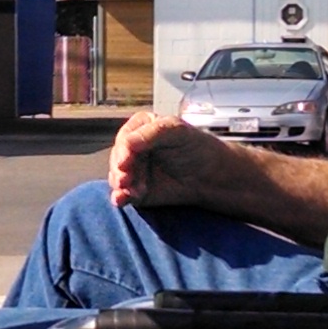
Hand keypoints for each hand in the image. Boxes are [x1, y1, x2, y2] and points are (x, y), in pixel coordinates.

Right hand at [105, 111, 237, 214]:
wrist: (210, 176)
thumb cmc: (196, 148)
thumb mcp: (177, 131)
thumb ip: (152, 133)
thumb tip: (127, 143)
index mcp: (141, 128)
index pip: (125, 138)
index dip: (123, 150)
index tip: (125, 162)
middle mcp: (134, 149)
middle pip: (118, 159)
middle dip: (120, 170)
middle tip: (125, 180)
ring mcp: (134, 170)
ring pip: (117, 177)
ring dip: (121, 185)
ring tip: (133, 191)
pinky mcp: (136, 189)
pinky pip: (122, 194)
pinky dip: (120, 197)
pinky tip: (121, 200)